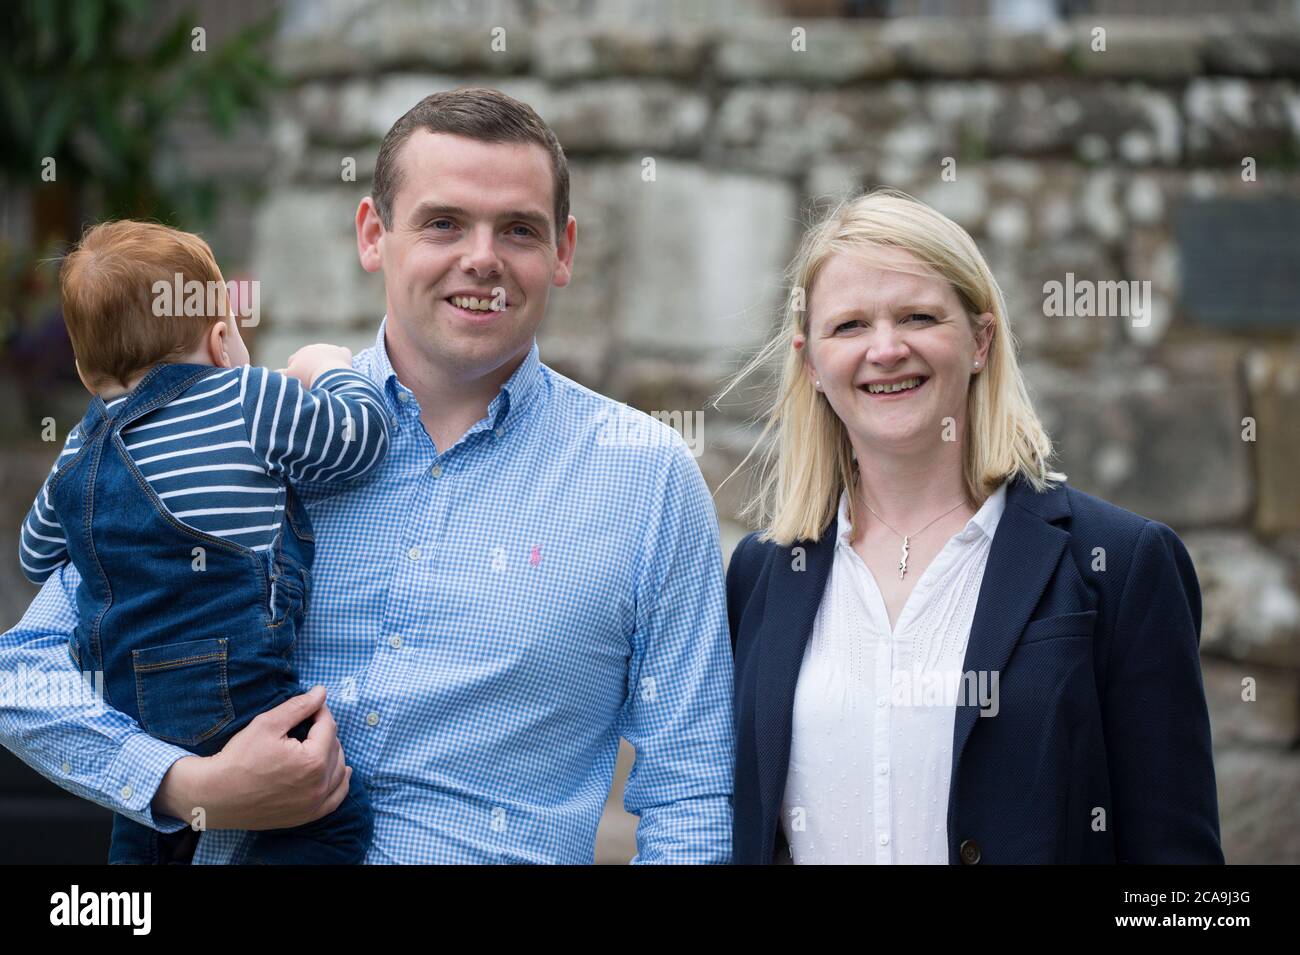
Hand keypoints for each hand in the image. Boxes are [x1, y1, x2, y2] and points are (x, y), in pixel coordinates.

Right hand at [152, 686, 354, 830]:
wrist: (215, 796)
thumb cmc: (238, 758)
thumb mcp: (267, 724)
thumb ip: (299, 706)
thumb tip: (322, 692)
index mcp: (313, 760)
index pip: (328, 726)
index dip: (320, 711)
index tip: (311, 705)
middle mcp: (319, 785)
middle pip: (334, 748)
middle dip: (324, 732)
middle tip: (308, 724)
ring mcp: (314, 804)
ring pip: (338, 772)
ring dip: (333, 754)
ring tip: (319, 743)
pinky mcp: (306, 817)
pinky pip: (335, 799)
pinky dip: (340, 783)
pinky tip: (342, 772)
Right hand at [276, 344, 353, 388]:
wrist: (328, 374)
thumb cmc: (307, 377)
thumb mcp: (290, 377)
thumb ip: (279, 375)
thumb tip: (273, 373)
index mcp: (301, 353)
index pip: (294, 360)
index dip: (295, 370)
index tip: (298, 379)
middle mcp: (315, 347)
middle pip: (310, 358)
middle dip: (310, 367)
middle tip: (313, 380)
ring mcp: (330, 349)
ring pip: (326, 356)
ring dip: (326, 364)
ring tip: (327, 377)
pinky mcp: (343, 353)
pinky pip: (343, 353)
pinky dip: (342, 359)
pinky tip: (341, 368)